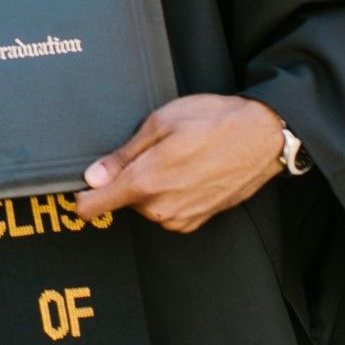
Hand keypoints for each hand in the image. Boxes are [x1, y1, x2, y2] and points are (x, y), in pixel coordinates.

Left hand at [75, 93, 284, 234]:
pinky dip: (170, 193)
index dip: (82, 195)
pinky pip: (167, 210)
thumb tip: (93, 176)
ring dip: (151, 186)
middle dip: (128, 179)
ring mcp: (181, 218)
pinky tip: (189, 170)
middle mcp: (161, 208)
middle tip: (153, 151)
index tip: (84, 183)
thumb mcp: (160, 124)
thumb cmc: (213, 122)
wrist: (262, 138)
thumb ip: (123, 156)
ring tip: (177, 157)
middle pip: (121, 200)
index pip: (92, 208)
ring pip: (145, 205)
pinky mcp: (198, 221)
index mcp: (146, 183)